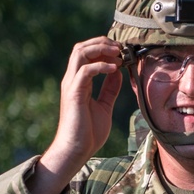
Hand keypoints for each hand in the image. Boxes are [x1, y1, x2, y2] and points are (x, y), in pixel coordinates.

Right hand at [28, 37, 123, 193]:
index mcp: (78, 82)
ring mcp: (71, 85)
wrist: (76, 151)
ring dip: (100, 49)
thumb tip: (118, 73)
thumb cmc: (88, 133)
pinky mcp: (73, 93)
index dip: (103, 48)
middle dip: (101, 43)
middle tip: (120, 48)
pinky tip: (114, 69)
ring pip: (80, 53)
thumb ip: (110, 89)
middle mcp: (72, 80)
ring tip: (117, 53)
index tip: (121, 52)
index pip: (87, 53)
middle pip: (82, 47)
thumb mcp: (104, 106)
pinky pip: (85, 70)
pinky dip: (100, 65)